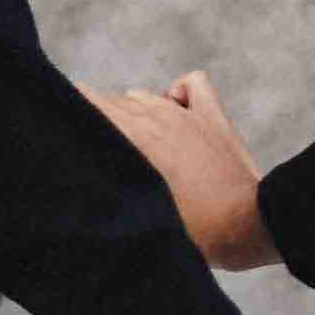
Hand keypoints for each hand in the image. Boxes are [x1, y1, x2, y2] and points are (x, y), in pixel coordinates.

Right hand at [92, 69, 273, 273]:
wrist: (247, 225)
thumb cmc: (192, 230)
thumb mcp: (135, 216)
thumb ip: (107, 193)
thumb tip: (81, 190)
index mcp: (133, 135)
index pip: (86, 103)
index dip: (72, 117)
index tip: (66, 138)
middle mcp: (155, 114)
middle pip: (110, 102)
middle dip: (99, 122)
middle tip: (99, 151)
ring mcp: (186, 112)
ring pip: (142, 96)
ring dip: (133, 114)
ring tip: (135, 145)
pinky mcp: (212, 116)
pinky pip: (189, 84)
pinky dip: (177, 94)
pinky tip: (175, 113)